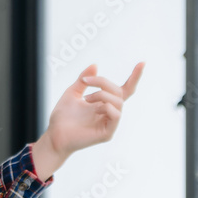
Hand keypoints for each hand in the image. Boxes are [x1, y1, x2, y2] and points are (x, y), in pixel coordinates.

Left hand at [32, 62, 144, 179]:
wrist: (54, 134)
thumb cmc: (62, 116)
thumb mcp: (72, 92)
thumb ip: (84, 80)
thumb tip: (95, 65)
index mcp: (104, 103)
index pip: (125, 89)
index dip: (134, 77)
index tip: (142, 62)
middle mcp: (110, 112)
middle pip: (119, 92)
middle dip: (103, 82)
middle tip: (85, 82)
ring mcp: (110, 123)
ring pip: (118, 102)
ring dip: (102, 95)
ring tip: (86, 99)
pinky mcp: (107, 133)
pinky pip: (116, 115)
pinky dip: (107, 107)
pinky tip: (93, 108)